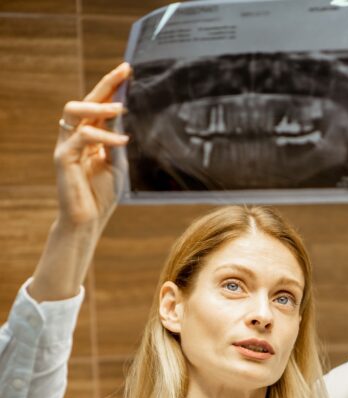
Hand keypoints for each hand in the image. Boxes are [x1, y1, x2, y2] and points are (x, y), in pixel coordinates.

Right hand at [54, 62, 130, 229]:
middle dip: (104, 85)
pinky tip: (121, 141)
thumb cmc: (102, 195)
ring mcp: (67, 145)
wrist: (88, 221)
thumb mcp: (116, 163)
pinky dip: (103, 136)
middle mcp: (75, 136)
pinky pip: (82, 136)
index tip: (127, 71)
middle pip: (85, 100)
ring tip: (120, 107)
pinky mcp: (64, 157)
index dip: (110, 87)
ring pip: (74, 111)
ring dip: (97, 106)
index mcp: (88, 136)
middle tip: (123, 72)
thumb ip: (117, 140)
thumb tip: (122, 114)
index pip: (98, 105)